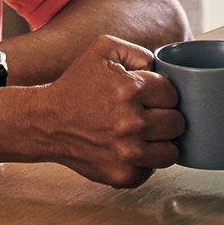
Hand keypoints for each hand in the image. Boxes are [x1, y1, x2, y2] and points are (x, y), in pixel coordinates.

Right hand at [31, 35, 185, 187]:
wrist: (46, 121)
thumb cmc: (74, 85)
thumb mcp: (102, 49)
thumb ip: (137, 52)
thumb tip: (161, 68)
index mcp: (131, 89)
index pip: (173, 94)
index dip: (162, 93)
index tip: (150, 96)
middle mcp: (132, 123)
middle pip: (177, 123)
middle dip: (166, 116)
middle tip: (149, 115)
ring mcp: (127, 152)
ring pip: (171, 152)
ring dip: (160, 143)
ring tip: (144, 135)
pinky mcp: (121, 175)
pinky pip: (151, 172)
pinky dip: (144, 163)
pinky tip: (130, 150)